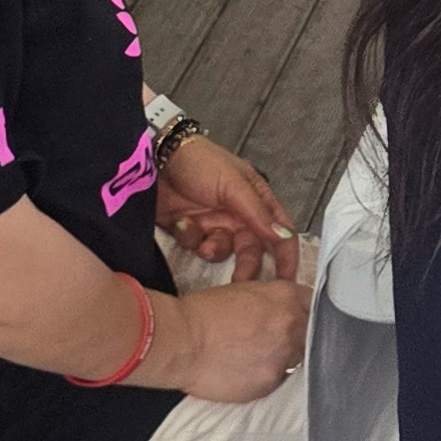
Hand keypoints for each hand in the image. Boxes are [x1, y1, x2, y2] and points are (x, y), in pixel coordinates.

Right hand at [156, 278, 307, 403]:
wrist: (182, 340)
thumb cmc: (203, 312)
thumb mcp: (244, 291)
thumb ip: (271, 301)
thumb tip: (279, 311)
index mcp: (286, 297)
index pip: (314, 305)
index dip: (305, 314)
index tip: (299, 321)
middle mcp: (292, 325)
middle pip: (310, 335)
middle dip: (296, 338)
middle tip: (272, 342)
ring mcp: (283, 356)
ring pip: (295, 360)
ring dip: (281, 359)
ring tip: (254, 358)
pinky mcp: (270, 382)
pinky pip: (276, 381)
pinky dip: (264, 377)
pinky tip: (245, 372)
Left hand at [159, 135, 292, 272]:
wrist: (154, 160)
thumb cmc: (199, 162)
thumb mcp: (232, 184)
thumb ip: (257, 213)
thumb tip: (284, 237)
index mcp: (256, 199)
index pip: (280, 231)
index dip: (287, 256)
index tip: (287, 281)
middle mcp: (238, 214)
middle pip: (252, 249)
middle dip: (246, 266)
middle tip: (239, 281)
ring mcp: (213, 223)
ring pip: (222, 251)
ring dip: (214, 249)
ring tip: (203, 242)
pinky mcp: (190, 231)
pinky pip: (196, 245)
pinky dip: (190, 237)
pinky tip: (181, 222)